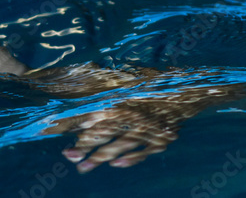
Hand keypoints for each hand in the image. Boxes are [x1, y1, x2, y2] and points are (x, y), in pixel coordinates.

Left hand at [40, 83, 237, 171]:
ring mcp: (147, 128)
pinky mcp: (162, 138)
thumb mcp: (129, 78)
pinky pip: (143, 151)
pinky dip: (129, 159)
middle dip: (83, 148)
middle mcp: (131, 113)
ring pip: (119, 146)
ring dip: (100, 158)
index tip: (53, 133)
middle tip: (69, 159)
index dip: (71, 125)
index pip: (90, 114)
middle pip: (101, 134)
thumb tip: (82, 79)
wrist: (191, 88)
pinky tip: (116, 165)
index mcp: (120, 97)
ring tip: (85, 167)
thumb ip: (106, 83)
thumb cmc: (155, 80)